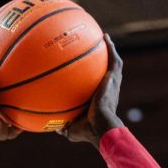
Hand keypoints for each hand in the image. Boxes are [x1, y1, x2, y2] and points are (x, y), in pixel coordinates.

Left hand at [60, 33, 123, 148]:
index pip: (98, 87)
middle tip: (97, 50)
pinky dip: (111, 48)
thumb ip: (63, 126)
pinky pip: (113, 60)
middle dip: (104, 61)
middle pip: (107, 72)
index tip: (89, 71)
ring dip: (110, 51)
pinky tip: (105, 37)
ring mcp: (113, 84)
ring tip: (104, 38)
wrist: (100, 127)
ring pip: (114, 64)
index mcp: (100, 100)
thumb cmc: (87, 130)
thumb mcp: (71, 128)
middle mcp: (108, 90)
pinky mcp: (114, 79)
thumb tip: (53, 127)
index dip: (95, 79)